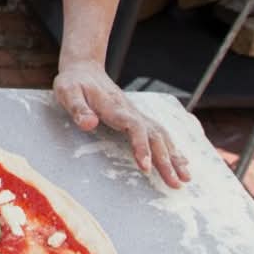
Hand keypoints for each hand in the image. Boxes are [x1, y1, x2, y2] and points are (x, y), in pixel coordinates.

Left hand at [53, 60, 190, 188]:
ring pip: (161, 135)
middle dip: (166, 160)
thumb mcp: (68, 92)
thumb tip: (90, 123)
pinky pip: (159, 134)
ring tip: (185, 178)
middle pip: (154, 136)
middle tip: (176, 184)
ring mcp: (136, 114)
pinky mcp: (137, 118)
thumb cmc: (74, 83)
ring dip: (174, 156)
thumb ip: (78, 108)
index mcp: (114, 107)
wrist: (84, 69)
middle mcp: (131, 111)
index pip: (135, 127)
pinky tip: (181, 162)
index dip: (142, 146)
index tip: (145, 166)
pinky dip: (172, 148)